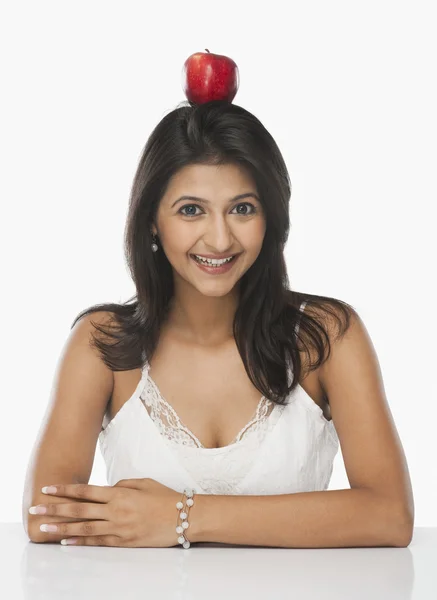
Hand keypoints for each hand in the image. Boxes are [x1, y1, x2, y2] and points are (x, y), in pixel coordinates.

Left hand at [33, 478, 183, 546]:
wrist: (184, 517)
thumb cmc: (165, 497)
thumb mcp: (143, 482)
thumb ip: (122, 484)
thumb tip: (106, 489)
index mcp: (120, 493)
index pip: (86, 491)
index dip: (65, 490)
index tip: (47, 489)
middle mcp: (116, 510)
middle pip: (79, 509)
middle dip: (55, 508)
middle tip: (35, 507)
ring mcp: (119, 528)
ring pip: (84, 527)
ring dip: (62, 527)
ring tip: (44, 527)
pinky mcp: (125, 542)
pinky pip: (99, 542)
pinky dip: (81, 541)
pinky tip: (67, 541)